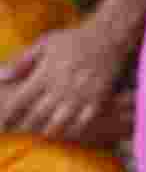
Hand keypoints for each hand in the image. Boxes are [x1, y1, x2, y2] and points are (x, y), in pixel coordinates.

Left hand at [0, 19, 128, 142]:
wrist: (110, 37)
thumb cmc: (74, 40)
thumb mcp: (45, 44)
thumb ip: (22, 61)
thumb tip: (0, 77)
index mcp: (46, 73)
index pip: (20, 100)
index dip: (9, 115)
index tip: (3, 123)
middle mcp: (61, 86)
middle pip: (37, 115)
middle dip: (25, 126)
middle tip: (20, 132)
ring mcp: (81, 94)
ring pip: (59, 122)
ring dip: (48, 131)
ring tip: (42, 134)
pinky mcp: (98, 98)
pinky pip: (84, 121)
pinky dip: (74, 130)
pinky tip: (68, 131)